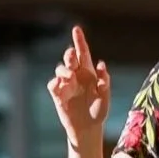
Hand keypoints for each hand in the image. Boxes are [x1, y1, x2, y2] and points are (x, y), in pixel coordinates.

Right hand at [47, 25, 110, 149]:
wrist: (88, 128)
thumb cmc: (98, 112)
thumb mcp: (105, 98)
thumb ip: (105, 82)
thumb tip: (102, 64)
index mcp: (89, 73)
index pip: (83, 53)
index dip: (79, 41)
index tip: (76, 29)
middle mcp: (76, 76)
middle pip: (69, 58)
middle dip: (69, 55)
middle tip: (72, 57)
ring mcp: (66, 85)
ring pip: (60, 70)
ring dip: (63, 70)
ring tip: (70, 76)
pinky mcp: (58, 95)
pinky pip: (53, 85)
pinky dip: (55, 82)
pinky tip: (60, 84)